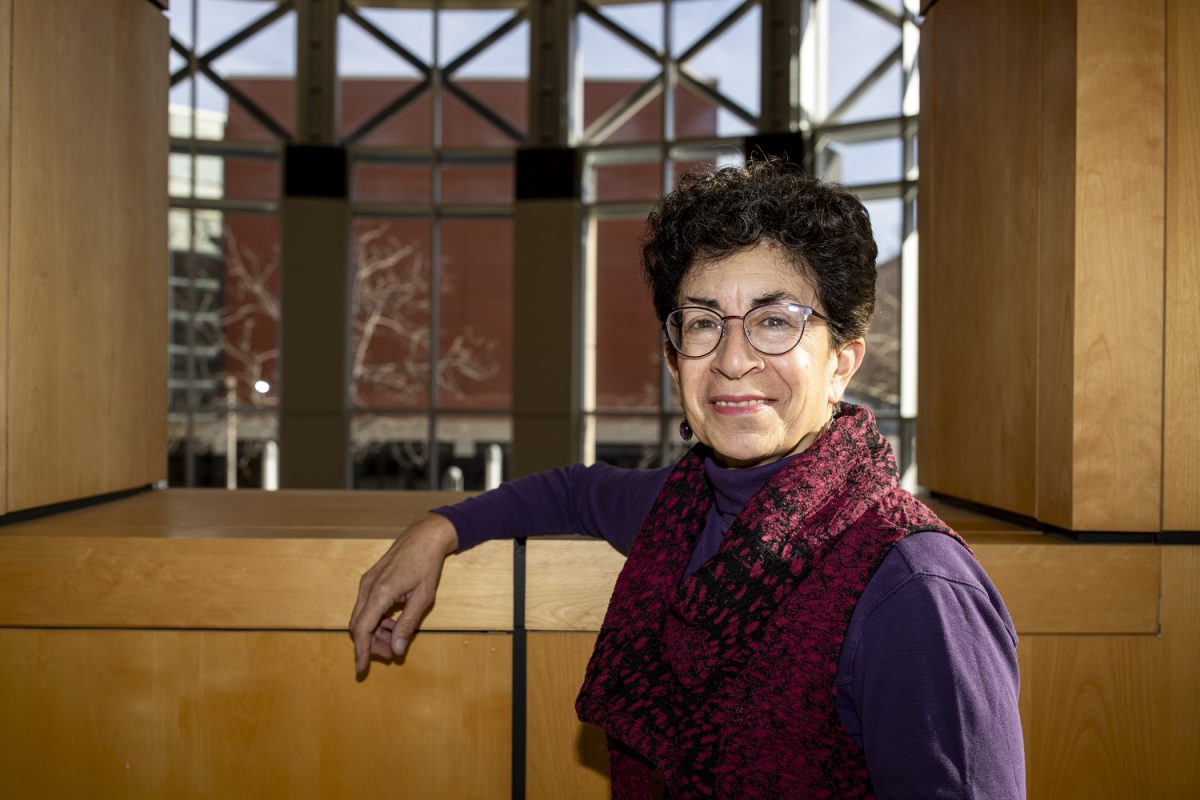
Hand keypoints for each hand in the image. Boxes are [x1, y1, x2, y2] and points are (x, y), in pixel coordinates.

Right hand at [350, 512, 458, 674]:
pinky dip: (376, 619)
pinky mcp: (371, 579)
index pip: (362, 629)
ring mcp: (367, 581)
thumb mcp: (423, 598)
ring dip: (374, 632)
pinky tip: (392, 624)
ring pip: (362, 616)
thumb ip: (407, 624)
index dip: (361, 651)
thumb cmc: (427, 564)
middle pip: (358, 625)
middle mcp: (368, 587)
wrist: (425, 535)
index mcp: (380, 592)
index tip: (361, 669)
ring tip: (394, 640)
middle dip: (370, 644)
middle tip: (391, 654)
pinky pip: (367, 605)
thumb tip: (397, 649)